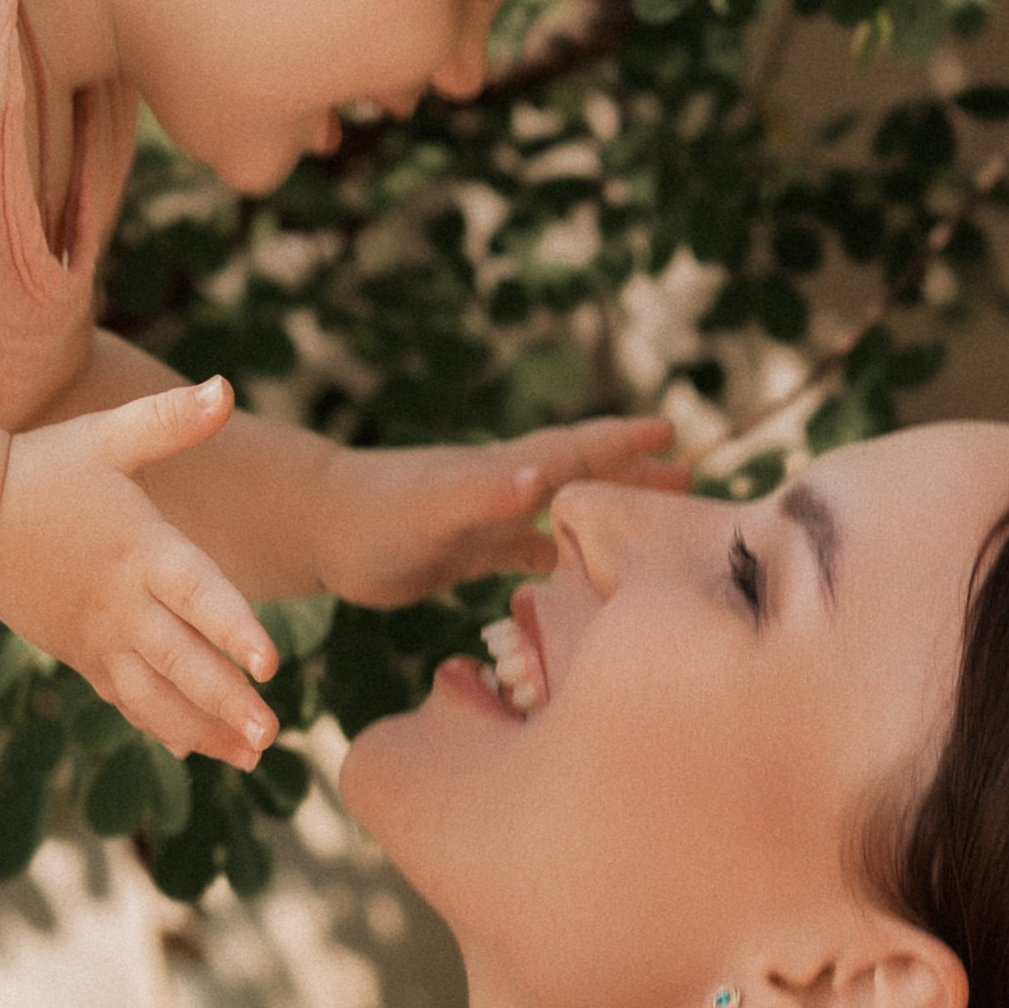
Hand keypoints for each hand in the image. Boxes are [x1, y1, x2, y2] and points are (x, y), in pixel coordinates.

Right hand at [0, 378, 279, 767]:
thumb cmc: (45, 471)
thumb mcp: (107, 437)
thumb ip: (171, 419)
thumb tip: (226, 387)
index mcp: (140, 551)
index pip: (196, 595)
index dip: (233, 629)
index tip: (270, 664)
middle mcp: (122, 604)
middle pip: (180, 662)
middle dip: (226, 702)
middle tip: (270, 734)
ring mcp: (99, 638)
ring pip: (154, 697)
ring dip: (202, 730)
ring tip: (250, 756)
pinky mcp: (81, 656)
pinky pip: (126, 701)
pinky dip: (162, 727)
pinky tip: (199, 750)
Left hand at [314, 416, 681, 608]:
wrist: (318, 527)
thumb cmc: (373, 518)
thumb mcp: (432, 507)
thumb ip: (483, 494)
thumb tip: (537, 478)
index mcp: (503, 474)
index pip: (575, 452)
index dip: (623, 445)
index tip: (672, 433)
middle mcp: (500, 489)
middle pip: (580, 477)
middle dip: (632, 476)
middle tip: (690, 476)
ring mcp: (484, 519)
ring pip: (559, 513)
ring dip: (603, 513)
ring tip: (649, 520)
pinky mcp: (463, 551)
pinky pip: (524, 551)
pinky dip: (557, 556)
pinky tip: (576, 573)